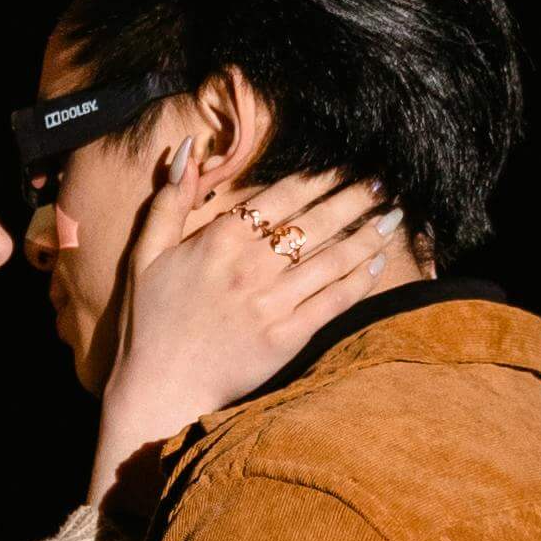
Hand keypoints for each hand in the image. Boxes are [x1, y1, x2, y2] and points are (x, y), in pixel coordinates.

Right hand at [87, 158, 413, 495]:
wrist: (159, 389)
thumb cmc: (150, 322)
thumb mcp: (147, 253)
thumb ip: (170, 201)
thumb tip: (187, 150)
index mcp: (219, 240)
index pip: (282, 196)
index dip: (319, 178)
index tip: (344, 166)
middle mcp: (250, 266)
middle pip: (316, 221)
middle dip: (354, 198)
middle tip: (381, 183)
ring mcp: (272, 303)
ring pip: (332, 259)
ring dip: (367, 235)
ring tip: (393, 217)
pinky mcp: (287, 337)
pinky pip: (333, 301)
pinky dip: (360, 281)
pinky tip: (379, 264)